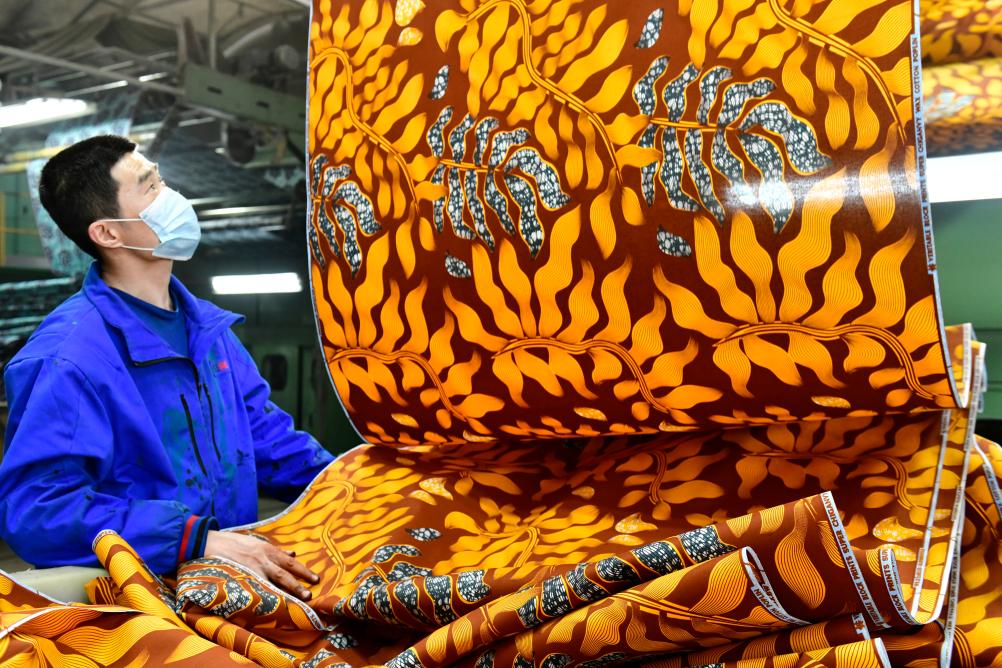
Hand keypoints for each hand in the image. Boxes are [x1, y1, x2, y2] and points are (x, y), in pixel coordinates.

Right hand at [203, 530, 319, 599]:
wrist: (209, 542)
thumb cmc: (234, 543)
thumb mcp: (257, 542)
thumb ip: (275, 550)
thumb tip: (292, 554)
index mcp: (267, 549)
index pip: (289, 562)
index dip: (303, 570)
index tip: (315, 579)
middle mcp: (262, 558)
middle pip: (285, 572)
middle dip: (299, 582)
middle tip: (311, 593)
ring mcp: (251, 568)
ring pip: (273, 580)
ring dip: (288, 589)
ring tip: (300, 599)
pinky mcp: (240, 576)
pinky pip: (256, 587)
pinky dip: (266, 595)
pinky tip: (273, 605)